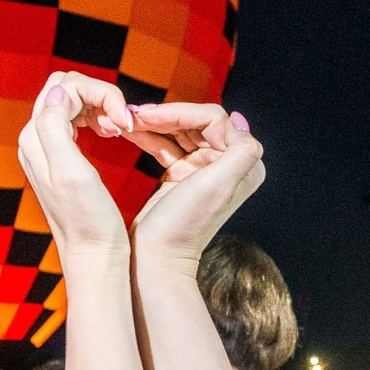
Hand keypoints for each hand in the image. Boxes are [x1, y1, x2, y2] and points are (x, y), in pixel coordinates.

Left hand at [18, 71, 142, 259]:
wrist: (94, 256)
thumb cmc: (89, 220)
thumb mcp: (72, 172)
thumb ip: (55, 127)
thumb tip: (59, 91)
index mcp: (35, 138)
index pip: (66, 86)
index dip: (101, 94)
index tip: (124, 123)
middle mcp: (36, 139)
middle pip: (67, 87)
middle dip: (100, 96)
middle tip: (123, 124)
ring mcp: (48, 148)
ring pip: (74, 101)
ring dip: (102, 106)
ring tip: (121, 129)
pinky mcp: (62, 158)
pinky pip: (77, 119)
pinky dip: (99, 117)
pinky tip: (114, 133)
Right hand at [128, 103, 265, 266]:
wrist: (157, 257)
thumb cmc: (185, 224)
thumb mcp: (218, 185)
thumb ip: (242, 151)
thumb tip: (239, 121)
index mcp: (242, 164)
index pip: (214, 120)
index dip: (182, 112)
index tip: (151, 115)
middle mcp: (226, 164)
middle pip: (195, 122)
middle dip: (165, 115)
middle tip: (134, 114)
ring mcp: (202, 168)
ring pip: (177, 131)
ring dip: (153, 123)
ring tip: (127, 119)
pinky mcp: (179, 174)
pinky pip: (164, 144)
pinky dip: (147, 136)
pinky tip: (128, 129)